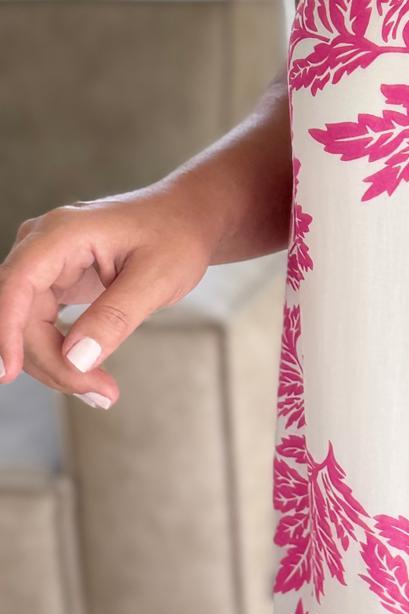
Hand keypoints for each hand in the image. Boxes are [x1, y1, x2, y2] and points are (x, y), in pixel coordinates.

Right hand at [0, 183, 216, 407]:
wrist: (186, 219)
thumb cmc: (176, 238)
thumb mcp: (157, 278)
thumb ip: (115, 317)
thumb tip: (75, 359)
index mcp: (62, 233)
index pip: (16, 284)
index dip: (6, 331)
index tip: (8, 374)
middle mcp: (42, 244)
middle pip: (19, 313)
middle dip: (50, 360)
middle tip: (101, 394)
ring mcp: (44, 263)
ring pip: (26, 325)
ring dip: (55, 363)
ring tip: (103, 391)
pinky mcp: (52, 282)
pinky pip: (40, 324)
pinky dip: (60, 353)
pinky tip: (87, 376)